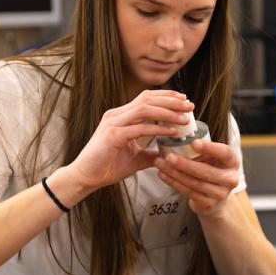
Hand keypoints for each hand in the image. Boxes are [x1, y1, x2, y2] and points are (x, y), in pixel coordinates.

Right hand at [67, 90, 191, 191]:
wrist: (85, 178)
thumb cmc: (106, 166)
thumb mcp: (135, 158)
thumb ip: (149, 153)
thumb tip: (165, 155)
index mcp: (121, 116)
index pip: (146, 98)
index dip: (166, 97)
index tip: (184, 101)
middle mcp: (116, 115)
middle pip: (147, 99)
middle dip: (171, 100)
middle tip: (189, 105)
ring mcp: (113, 123)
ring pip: (144, 109)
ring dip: (167, 112)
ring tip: (184, 118)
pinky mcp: (113, 135)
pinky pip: (140, 128)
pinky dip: (158, 128)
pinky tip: (172, 132)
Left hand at [153, 139, 238, 216]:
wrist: (215, 199)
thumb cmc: (211, 170)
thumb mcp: (212, 158)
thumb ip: (202, 149)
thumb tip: (177, 135)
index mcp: (232, 162)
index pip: (224, 153)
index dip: (210, 148)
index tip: (193, 142)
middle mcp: (230, 179)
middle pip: (206, 172)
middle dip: (185, 164)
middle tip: (169, 156)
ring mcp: (220, 194)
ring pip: (195, 183)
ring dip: (175, 173)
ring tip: (160, 163)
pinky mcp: (208, 204)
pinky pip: (188, 192)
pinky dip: (174, 182)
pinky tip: (163, 174)